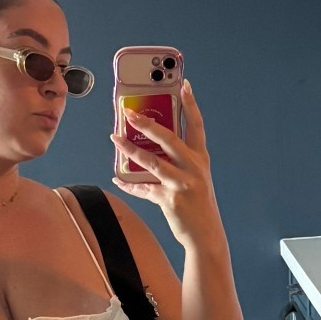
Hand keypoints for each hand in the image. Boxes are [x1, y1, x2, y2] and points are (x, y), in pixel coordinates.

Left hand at [111, 80, 220, 250]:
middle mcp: (193, 168)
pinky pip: (144, 188)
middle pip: (168, 138)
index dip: (191, 104)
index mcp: (200, 158)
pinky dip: (129, 184)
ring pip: (151, 161)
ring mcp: (181, 183)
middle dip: (147, 123)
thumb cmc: (198, 203)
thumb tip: (150, 147)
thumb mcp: (195, 178)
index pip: (196, 125)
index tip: (184, 84)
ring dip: (129, 149)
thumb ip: (178, 161)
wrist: (206, 235)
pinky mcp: (170, 199)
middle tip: (129, 112)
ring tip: (115, 138)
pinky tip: (118, 179)